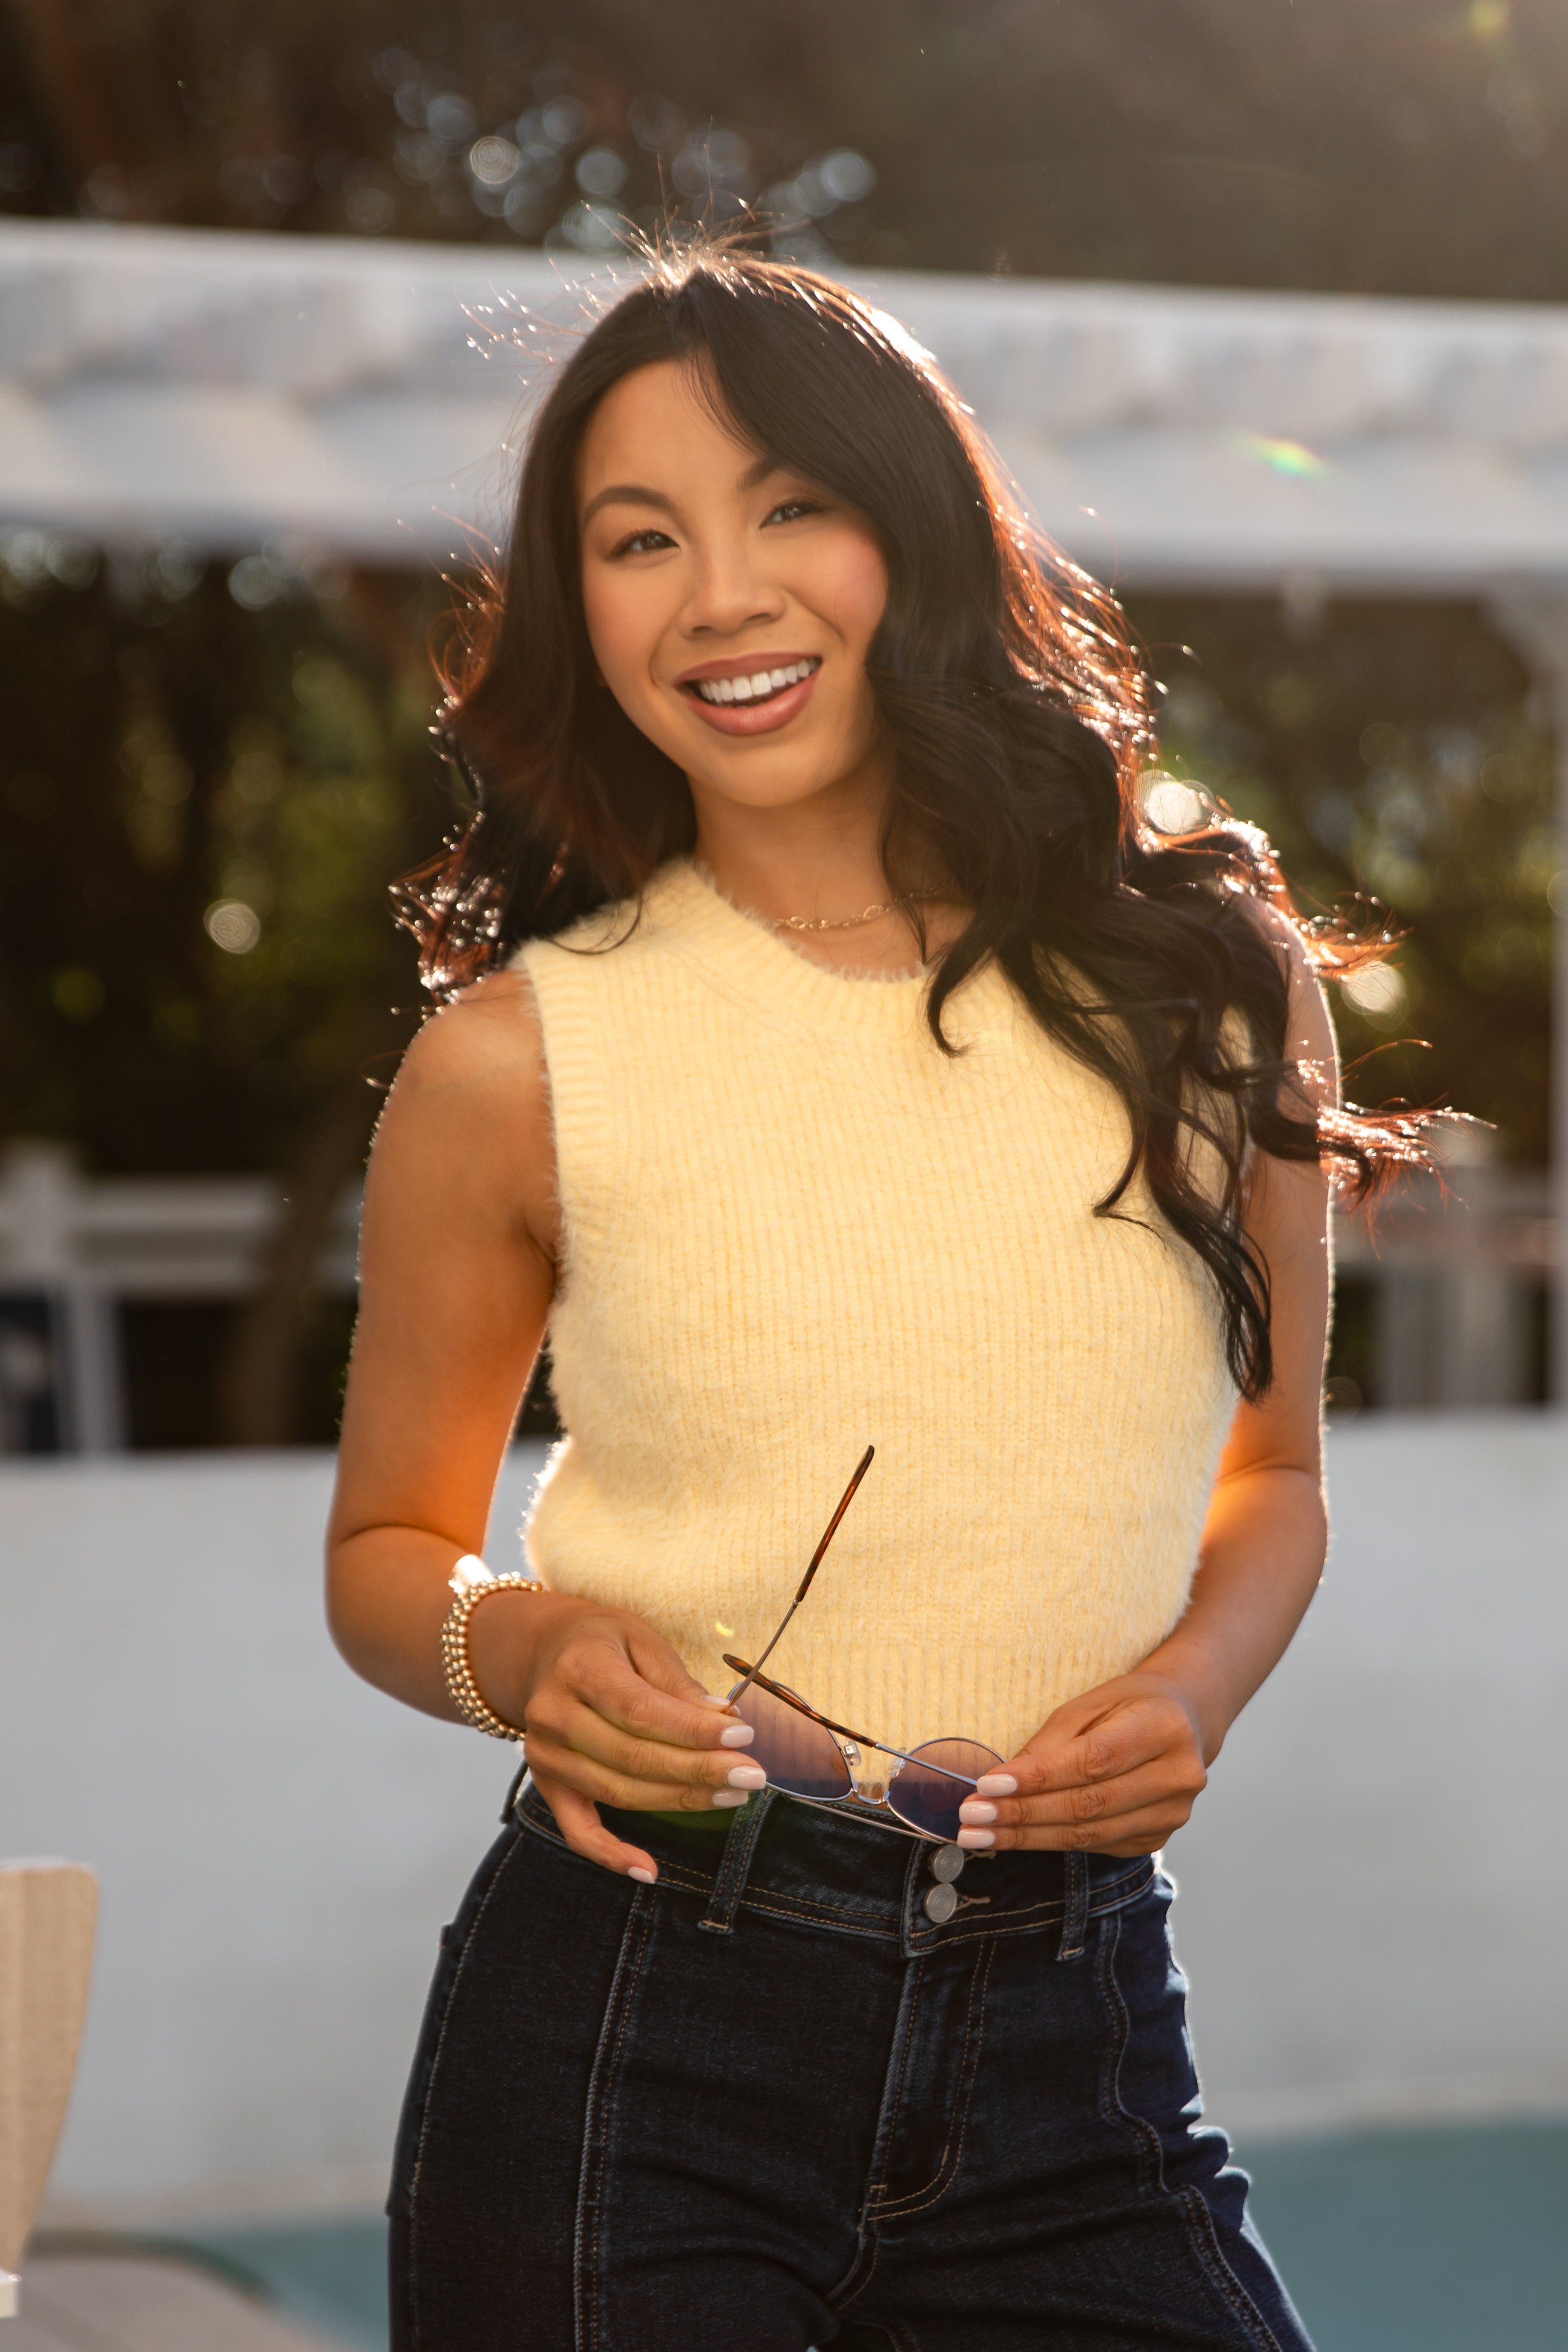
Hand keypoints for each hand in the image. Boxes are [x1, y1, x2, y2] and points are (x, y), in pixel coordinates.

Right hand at [468, 1591, 763, 1880]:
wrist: (543, 1653)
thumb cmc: (602, 1643)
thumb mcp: (641, 1640)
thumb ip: (676, 1683)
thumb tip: (723, 1721)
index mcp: (579, 1669)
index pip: (640, 1710)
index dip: (693, 1731)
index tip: (743, 1737)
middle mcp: (554, 1715)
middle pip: (632, 1757)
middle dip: (699, 1770)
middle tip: (751, 1776)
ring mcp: (546, 1756)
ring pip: (618, 1792)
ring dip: (678, 1801)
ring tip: (731, 1797)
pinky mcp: (548, 1785)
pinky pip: (578, 1831)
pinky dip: (611, 1856)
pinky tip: (650, 1870)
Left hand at [954, 1672, 1209, 1857]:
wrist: (1183, 1721)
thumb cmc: (1127, 1705)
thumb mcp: (1089, 1703)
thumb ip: (1051, 1742)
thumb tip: (1002, 1782)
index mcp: (1163, 1728)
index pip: (1092, 1760)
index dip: (1038, 1777)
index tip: (988, 1784)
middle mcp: (1177, 1775)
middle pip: (1088, 1804)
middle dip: (1022, 1814)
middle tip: (971, 1819)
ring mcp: (1172, 1813)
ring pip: (1088, 1832)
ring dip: (1027, 1836)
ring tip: (980, 1835)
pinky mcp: (1158, 1837)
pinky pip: (1096, 1843)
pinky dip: (1052, 1841)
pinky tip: (1016, 1838)